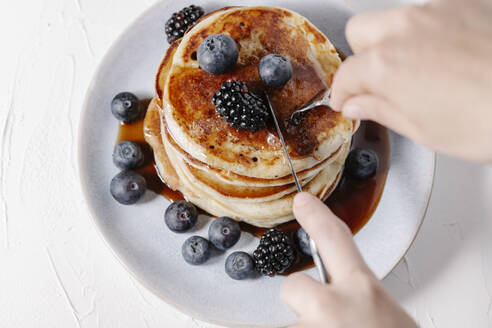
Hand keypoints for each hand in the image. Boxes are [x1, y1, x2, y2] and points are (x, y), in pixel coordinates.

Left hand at [280, 192, 416, 327]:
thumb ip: (365, 300)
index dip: (315, 217)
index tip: (302, 203)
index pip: (333, 236)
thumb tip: (350, 302)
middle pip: (293, 285)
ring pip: (289, 320)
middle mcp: (331, 308)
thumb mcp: (390, 318)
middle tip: (325, 321)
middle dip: (302, 302)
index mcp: (365, 292)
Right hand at [330, 0, 491, 162]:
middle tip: (379, 82)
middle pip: (361, 31)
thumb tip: (358, 104)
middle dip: (362, 56)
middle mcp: (406, 28)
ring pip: (398, 17)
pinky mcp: (470, 2)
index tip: (349, 102)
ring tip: (422, 70)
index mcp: (386, 64)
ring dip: (397, 41)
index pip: (345, 74)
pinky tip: (454, 55)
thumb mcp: (424, 130)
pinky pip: (436, 11)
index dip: (343, 93)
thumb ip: (381, 110)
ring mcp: (439, 9)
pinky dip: (434, 31)